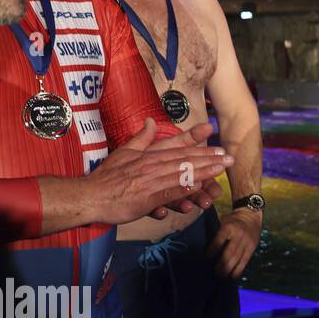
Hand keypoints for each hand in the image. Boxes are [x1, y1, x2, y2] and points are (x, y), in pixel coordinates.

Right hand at [86, 119, 233, 224]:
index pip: (177, 146)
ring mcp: (150, 181)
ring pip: (182, 173)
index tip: (214, 138)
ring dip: (204, 170)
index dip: (197, 142)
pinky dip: (186, 188)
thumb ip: (141, 138)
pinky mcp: (147, 197)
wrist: (89, 196)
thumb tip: (151, 120)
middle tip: (229, 156)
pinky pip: (170, 192)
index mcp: (148, 155)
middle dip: (209, 157)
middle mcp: (151, 165)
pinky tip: (201, 186)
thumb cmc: (106, 177)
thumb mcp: (124, 152)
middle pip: (185, 159)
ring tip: (222, 168)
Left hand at [206, 208, 262, 279]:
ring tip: (222, 275)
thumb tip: (203, 246)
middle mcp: (239, 234)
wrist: (251, 216)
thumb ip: (216, 231)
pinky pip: (245, 260)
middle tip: (215, 271)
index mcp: (229, 226)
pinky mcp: (252, 247)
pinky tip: (233, 276)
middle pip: (230, 251)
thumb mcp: (223, 221)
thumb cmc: (232, 220)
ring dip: (229, 268)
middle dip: (222, 263)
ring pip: (238, 257)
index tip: (207, 257)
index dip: (213, 249)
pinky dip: (239, 269)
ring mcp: (247, 241)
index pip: (220, 239)